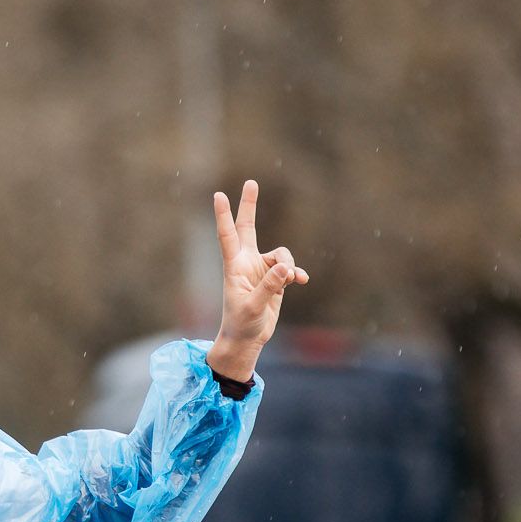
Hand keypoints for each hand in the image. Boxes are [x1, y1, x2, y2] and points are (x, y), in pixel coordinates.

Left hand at [209, 180, 308, 380]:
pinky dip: (296, 273)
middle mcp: (246, 263)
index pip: (227, 236)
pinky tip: (301, 281)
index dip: (223, 215)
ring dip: (289, 263)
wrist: (247, 339)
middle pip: (248, 227)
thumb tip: (285, 267)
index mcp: (234, 267)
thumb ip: (269, 287)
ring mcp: (261, 269)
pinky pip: (290, 268)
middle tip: (251, 182)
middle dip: (249, 205)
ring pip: (281, 253)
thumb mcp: (253, 307)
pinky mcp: (275, 279)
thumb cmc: (241, 324)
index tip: (218, 194)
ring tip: (292, 279)